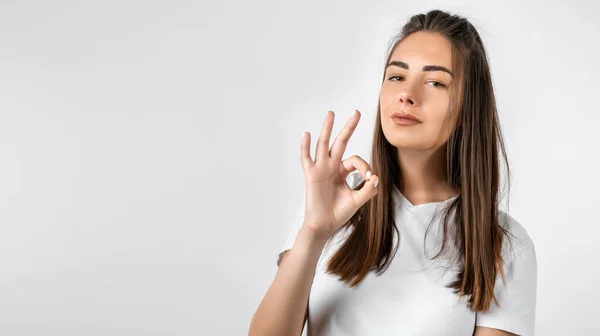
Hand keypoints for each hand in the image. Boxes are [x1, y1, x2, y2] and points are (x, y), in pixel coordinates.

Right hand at [300, 110, 378, 240]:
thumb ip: (368, 189)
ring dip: (327, 128)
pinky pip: (306, 158)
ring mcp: (321, 169)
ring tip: (332, 113)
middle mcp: (332, 166)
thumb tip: (375, 176)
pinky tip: (307, 134)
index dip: (365, 166)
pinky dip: (306, 147)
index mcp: (343, 171)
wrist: (324, 225)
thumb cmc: (339, 213)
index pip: (356, 160)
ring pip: (324, 144)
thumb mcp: (358, 200)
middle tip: (357, 112)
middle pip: (341, 142)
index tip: (369, 178)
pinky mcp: (311, 175)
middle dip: (349, 127)